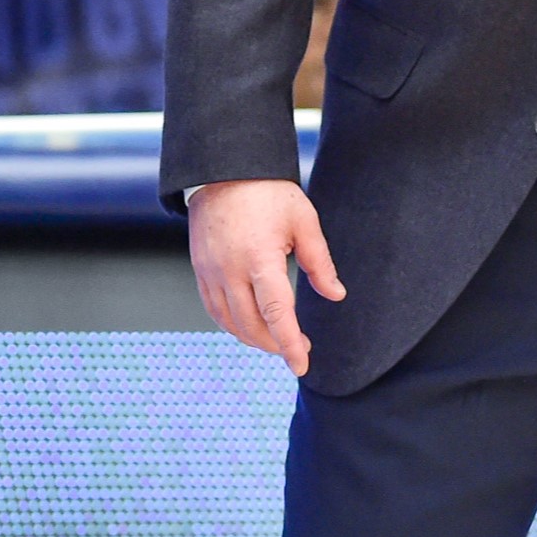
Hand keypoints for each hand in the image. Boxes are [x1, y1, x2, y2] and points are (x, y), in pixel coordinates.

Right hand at [189, 178, 345, 376]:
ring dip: (254, 338)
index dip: (289, 344)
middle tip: (299, 348)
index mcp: (260, 258)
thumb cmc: (268, 192)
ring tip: (277, 339)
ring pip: (230, 322)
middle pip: (251, 325)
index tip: (302, 365)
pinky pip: (214, 309)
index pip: (276, 313)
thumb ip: (320, 263)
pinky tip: (250, 325)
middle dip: (276, 345)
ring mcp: (210, 272)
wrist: (224, 170)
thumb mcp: (304, 222)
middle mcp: (230, 270)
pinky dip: (233, 325)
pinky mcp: (200, 270)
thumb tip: (336, 295)